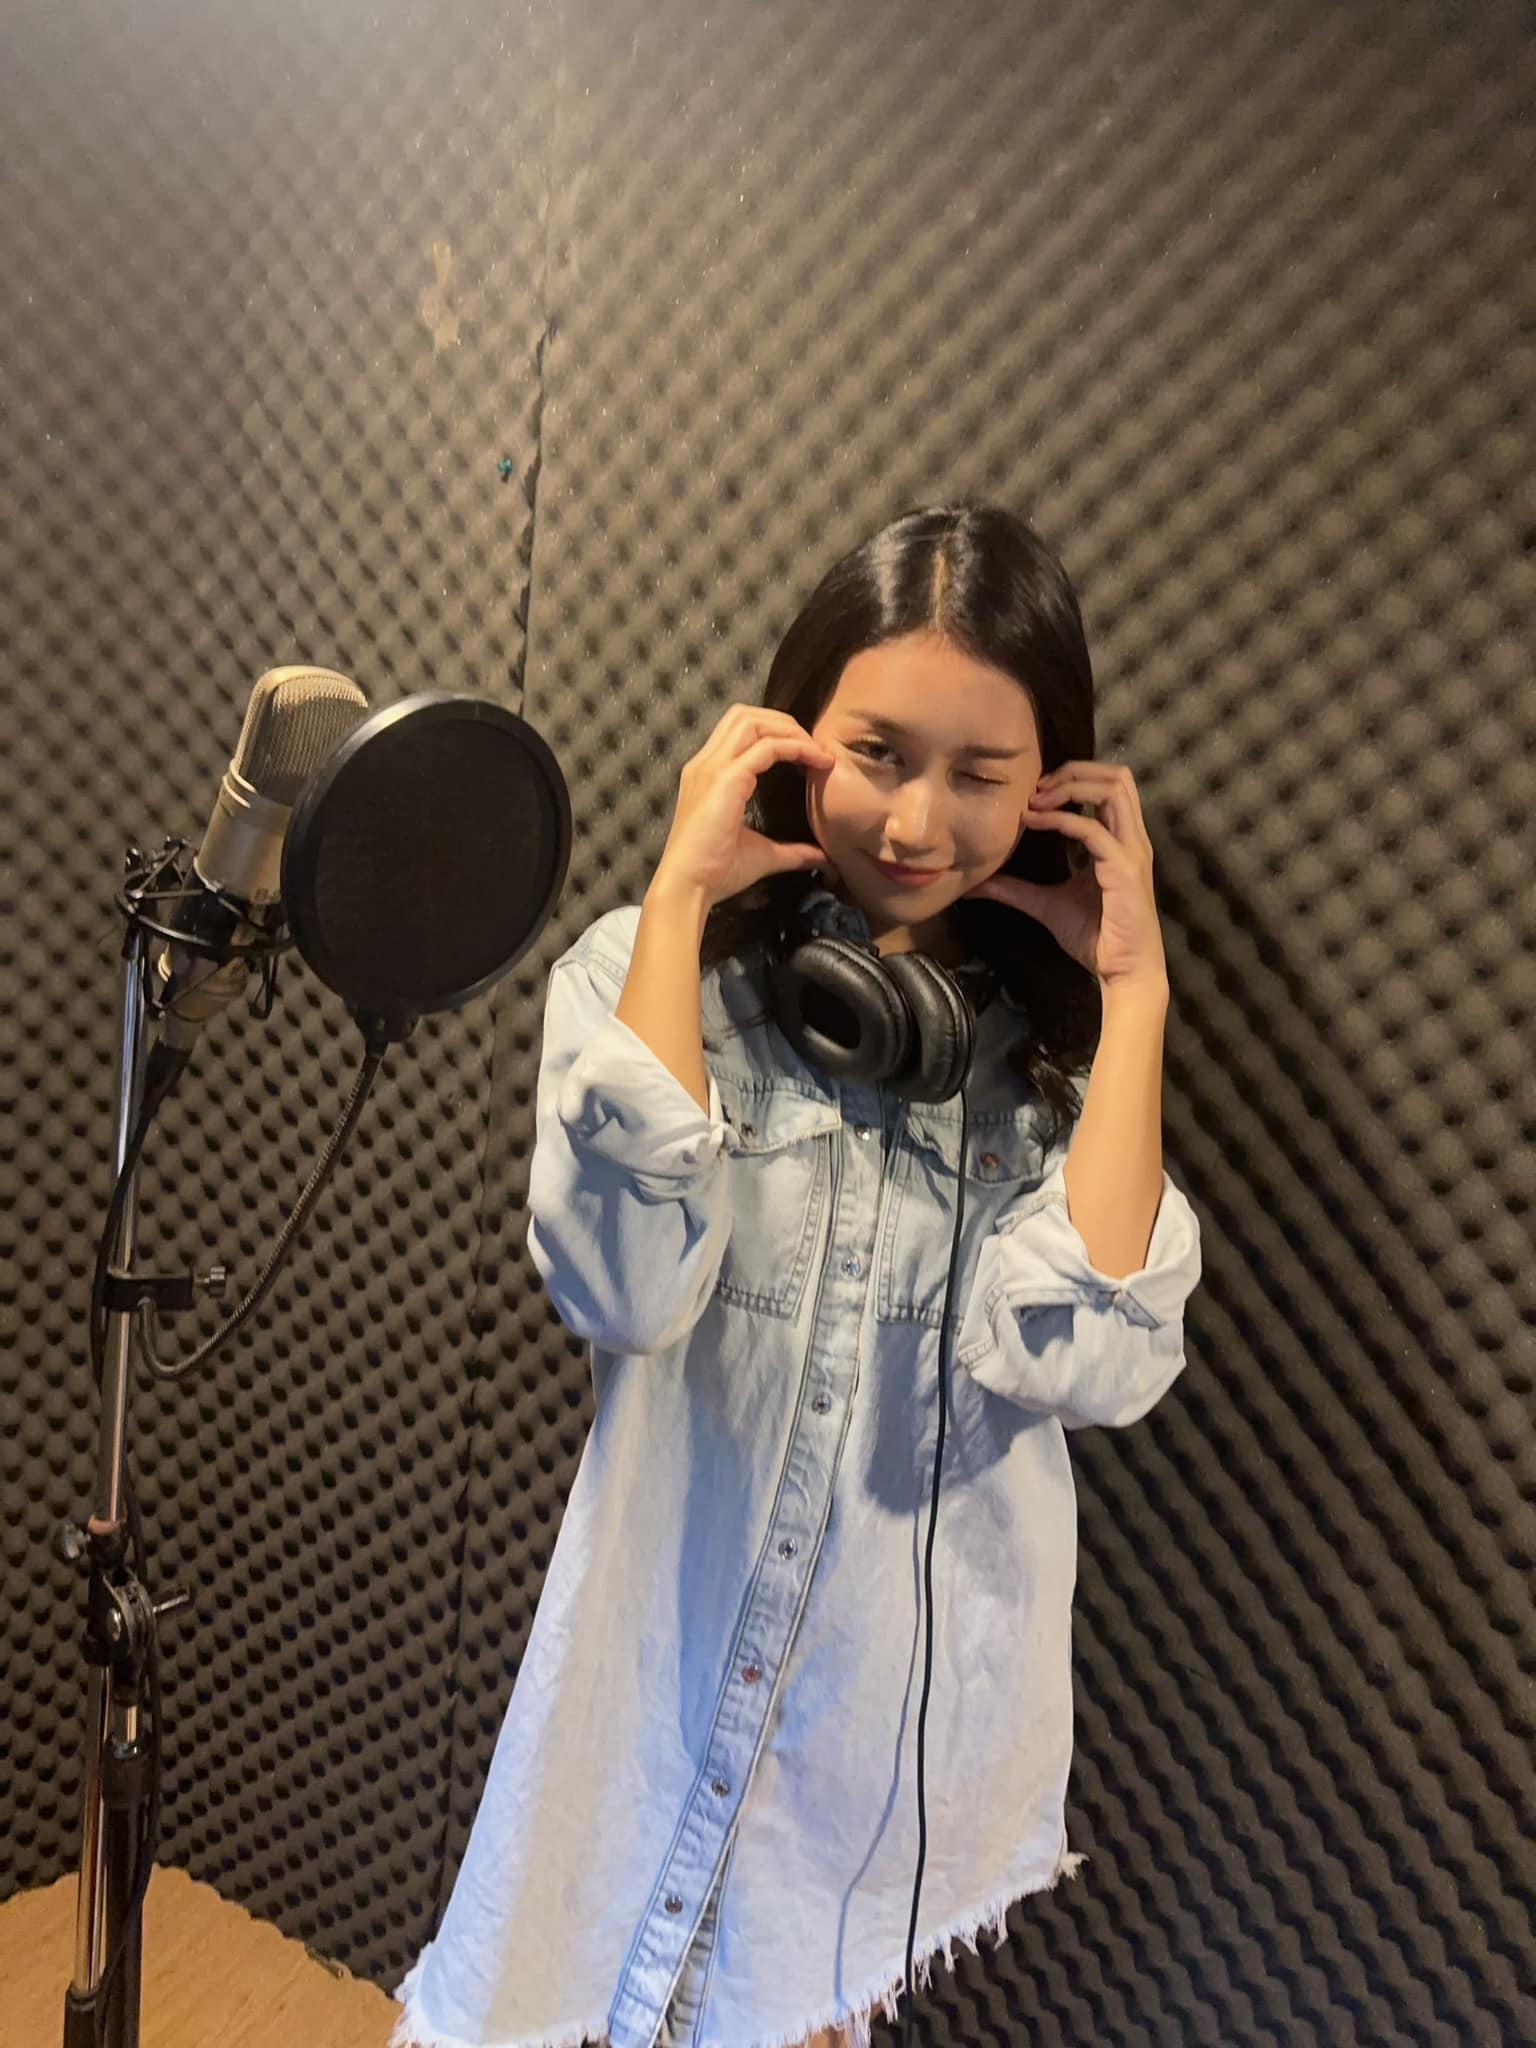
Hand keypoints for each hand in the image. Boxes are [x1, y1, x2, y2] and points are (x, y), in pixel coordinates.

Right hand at [653, 704, 835, 909]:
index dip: (775, 733)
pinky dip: (795, 748)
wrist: (688, 888)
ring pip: (753, 722)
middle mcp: (705, 763)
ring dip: (790, 730)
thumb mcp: (762, 855)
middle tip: (812, 746)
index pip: (739, 731)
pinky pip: (767, 747)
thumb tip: (822, 857)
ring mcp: (712, 768)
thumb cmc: (716, 873)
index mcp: (707, 774)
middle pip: (744, 715)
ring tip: (816, 751)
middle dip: (783, 722)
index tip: (805, 754)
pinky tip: (815, 761)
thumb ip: (792, 851)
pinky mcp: (726, 779)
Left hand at [963, 761, 1169, 993]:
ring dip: (1070, 787)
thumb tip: (977, 883)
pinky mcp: (1125, 869)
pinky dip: (1061, 820)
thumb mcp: (1046, 905)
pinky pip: (1093, 830)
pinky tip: (1034, 823)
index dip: (1071, 779)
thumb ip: (1015, 890)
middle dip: (1074, 771)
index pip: (1107, 787)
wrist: (1121, 971)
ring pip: (1112, 790)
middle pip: (1116, 776)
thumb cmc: (1095, 937)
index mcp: (1118, 841)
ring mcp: (1130, 851)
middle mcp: (1130, 839)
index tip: (1032, 795)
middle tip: (1036, 789)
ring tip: (1036, 801)